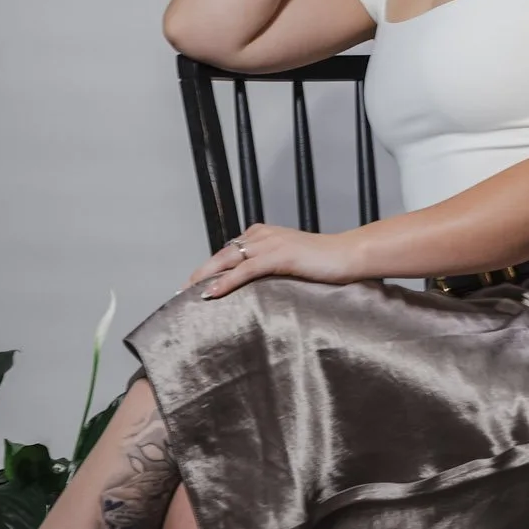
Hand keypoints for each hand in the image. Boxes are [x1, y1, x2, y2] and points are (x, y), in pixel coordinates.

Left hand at [184, 223, 363, 297]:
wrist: (349, 255)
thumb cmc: (324, 263)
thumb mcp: (291, 264)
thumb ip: (271, 269)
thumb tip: (254, 290)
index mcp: (263, 234)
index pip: (228, 252)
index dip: (209, 268)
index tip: (192, 285)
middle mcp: (262, 235)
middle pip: (222, 255)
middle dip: (199, 273)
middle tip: (180, 291)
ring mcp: (270, 244)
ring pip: (228, 261)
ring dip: (205, 278)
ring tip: (187, 293)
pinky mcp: (279, 256)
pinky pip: (245, 271)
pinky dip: (226, 282)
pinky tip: (211, 293)